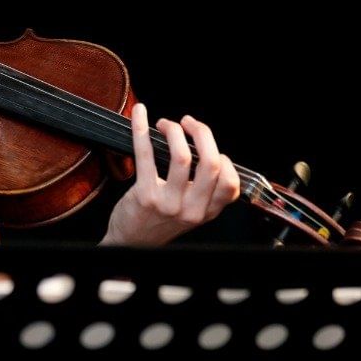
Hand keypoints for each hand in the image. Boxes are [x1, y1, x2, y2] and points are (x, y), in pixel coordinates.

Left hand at [102, 101, 241, 245]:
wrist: (129, 245)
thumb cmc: (158, 223)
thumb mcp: (190, 214)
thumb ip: (202, 191)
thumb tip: (207, 151)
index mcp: (206, 212)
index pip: (230, 184)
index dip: (223, 159)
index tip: (208, 148)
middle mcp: (191, 210)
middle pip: (210, 163)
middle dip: (202, 133)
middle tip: (189, 123)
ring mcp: (168, 203)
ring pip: (183, 156)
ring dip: (175, 130)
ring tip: (166, 124)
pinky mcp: (144, 195)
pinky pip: (146, 154)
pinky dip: (141, 128)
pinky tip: (139, 114)